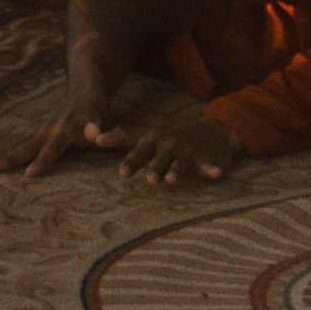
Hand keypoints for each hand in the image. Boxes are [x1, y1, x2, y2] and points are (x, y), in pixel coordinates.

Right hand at [0, 106, 99, 182]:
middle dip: (1, 156)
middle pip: (20, 145)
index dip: (41, 161)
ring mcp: (35, 131)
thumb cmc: (97, 110)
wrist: (84, 88)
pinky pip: (7, 139)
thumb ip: (102, 130)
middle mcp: (45, 131)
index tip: (28, 174)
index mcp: (64, 132)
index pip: (51, 150)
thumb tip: (97, 136)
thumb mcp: (104, 120)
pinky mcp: (31, 133)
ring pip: (7, 139)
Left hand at [104, 98, 242, 186]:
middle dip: (155, 168)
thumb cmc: (171, 136)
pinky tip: (216, 174)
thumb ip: (122, 138)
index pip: (139, 152)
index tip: (122, 173)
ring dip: (177, 171)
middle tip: (150, 180)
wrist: (211, 129)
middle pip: (160, 160)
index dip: (131, 162)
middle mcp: (170, 145)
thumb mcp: (147, 134)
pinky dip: (213, 170)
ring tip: (172, 179)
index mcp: (154, 140)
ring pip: (182, 165)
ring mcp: (189, 152)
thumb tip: (94, 138)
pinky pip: (210, 166)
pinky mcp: (208, 159)